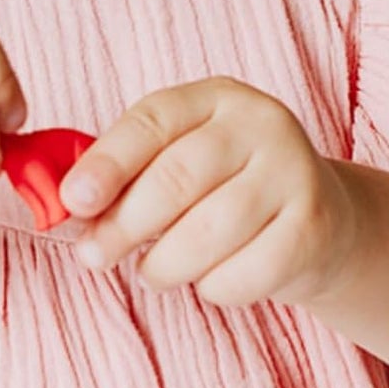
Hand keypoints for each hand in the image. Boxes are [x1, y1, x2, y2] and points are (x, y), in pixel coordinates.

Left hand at [60, 77, 356, 306]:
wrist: (319, 223)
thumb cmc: (226, 193)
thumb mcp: (180, 163)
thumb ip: (128, 177)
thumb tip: (69, 207)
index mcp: (217, 99)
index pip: (153, 121)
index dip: (107, 162)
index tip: (72, 201)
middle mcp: (261, 124)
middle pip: (176, 179)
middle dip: (123, 225)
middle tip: (93, 256)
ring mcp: (294, 174)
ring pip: (208, 232)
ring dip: (165, 265)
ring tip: (154, 272)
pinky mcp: (314, 229)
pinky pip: (244, 273)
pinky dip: (214, 288)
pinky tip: (212, 279)